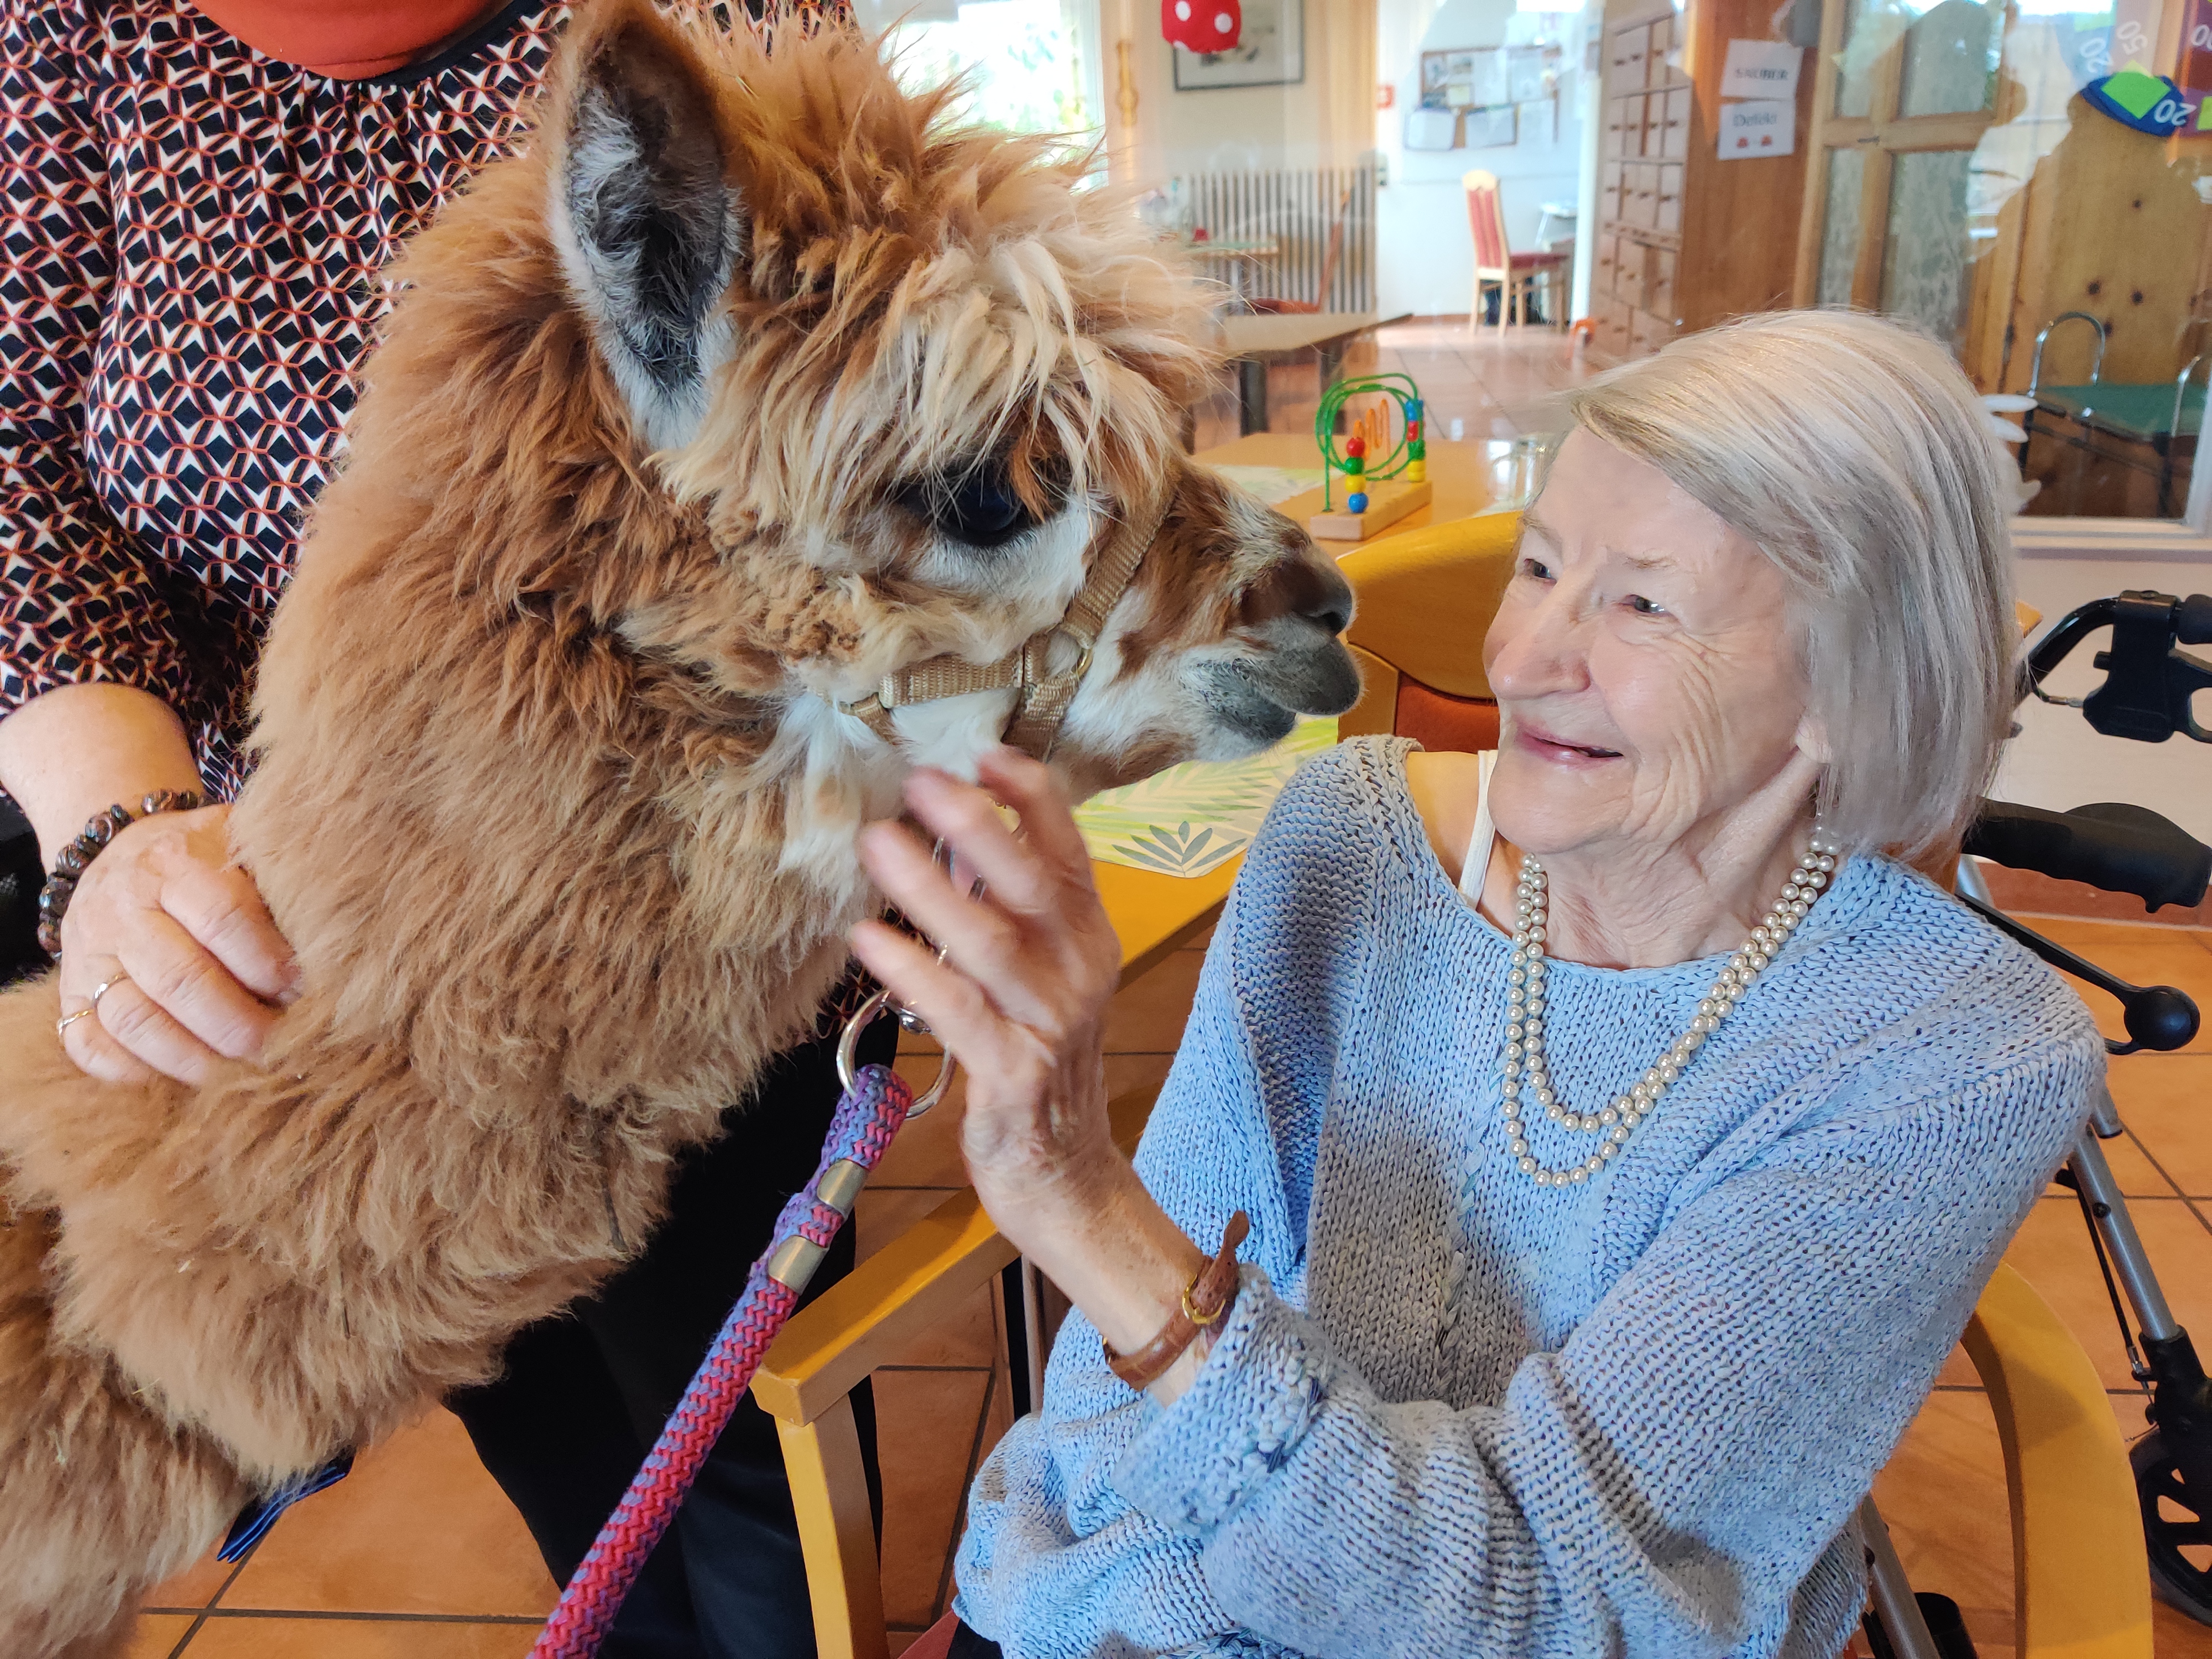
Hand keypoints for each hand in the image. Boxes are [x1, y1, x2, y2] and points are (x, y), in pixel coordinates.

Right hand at [54, 802, 297, 1084]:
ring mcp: (90, 952)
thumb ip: (279, 886)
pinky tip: (174, 1078)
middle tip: (280, 1048)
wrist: (122, 847)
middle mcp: (123, 907)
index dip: (270, 964)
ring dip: (192, 1057)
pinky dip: (128, 1070)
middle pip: (182, 979)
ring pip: (134, 1019)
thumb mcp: (244, 846)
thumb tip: (334, 950)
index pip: (225, 918)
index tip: (304, 992)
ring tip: (237, 1073)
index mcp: (173, 863)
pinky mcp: (69, 990)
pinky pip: (86, 1043)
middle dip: (239, 1024)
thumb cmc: (207, 857)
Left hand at [850, 750, 1127, 1239]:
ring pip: (993, 942)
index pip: (1069, 850)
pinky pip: (959, 1012)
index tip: (983, 752)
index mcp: (1087, 935)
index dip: (1032, 798)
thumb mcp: (1032, 972)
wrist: (1065, 1172)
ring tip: (877, 843)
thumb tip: (951, 827)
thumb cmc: (1036, 1057)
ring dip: (932, 889)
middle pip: (1034, 884)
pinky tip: (868, 936)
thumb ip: (1000, 905)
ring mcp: (1051, 1023)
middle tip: (920, 781)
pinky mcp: (1014, 1075)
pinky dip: (913, 970)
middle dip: (979, 828)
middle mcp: (1078, 970)